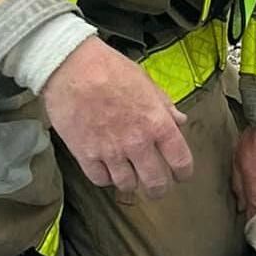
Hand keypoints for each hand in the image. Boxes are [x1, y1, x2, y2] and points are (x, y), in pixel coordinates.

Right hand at [41, 36, 193, 199]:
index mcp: (157, 123)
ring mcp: (110, 152)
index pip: (181, 162)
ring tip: (131, 176)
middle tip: (157, 185)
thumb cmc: (111, 69)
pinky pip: (100, 180)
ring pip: (127, 186)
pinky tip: (108, 169)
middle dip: (159, 188)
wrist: (72, 68)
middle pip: (156, 183)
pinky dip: (106, 178)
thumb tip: (180, 121)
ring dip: (131, 183)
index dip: (184, 172)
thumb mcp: (147, 83)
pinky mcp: (85, 155)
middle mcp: (137, 143)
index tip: (181, 174)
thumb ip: (165, 106)